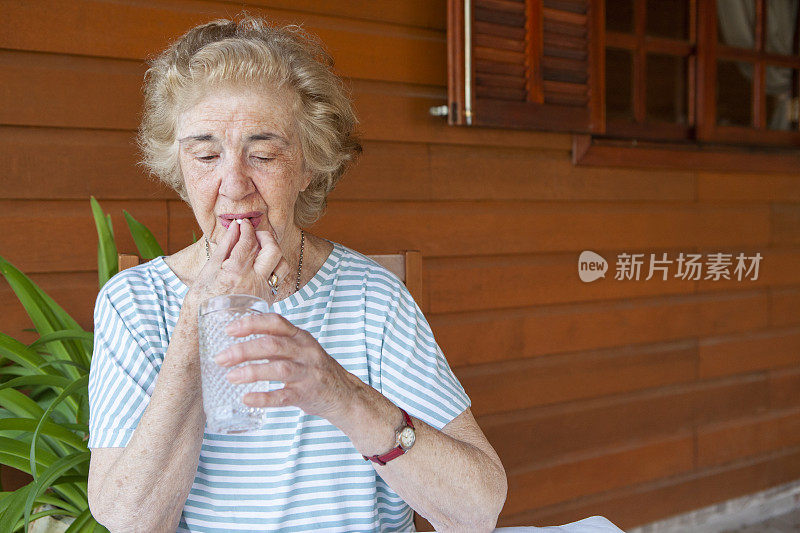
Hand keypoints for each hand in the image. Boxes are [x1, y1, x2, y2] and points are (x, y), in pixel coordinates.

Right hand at [186, 218, 295, 306]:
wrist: (205, 330)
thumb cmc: (201, 300)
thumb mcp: (208, 271)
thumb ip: (225, 247)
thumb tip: (235, 227)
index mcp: (236, 272)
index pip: (249, 241)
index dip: (247, 228)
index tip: (243, 223)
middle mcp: (254, 282)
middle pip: (273, 250)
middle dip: (266, 236)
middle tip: (255, 233)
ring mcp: (264, 292)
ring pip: (282, 265)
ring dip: (274, 253)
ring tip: (260, 250)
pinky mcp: (268, 300)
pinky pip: (279, 279)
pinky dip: (273, 268)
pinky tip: (260, 266)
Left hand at [213, 312, 360, 421]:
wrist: (345, 394)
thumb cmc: (316, 370)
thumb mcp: (301, 349)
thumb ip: (277, 344)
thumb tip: (239, 342)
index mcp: (301, 337)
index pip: (275, 323)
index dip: (251, 323)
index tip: (230, 330)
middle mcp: (305, 352)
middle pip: (272, 345)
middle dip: (243, 350)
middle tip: (221, 358)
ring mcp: (307, 374)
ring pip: (278, 369)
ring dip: (251, 372)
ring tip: (230, 377)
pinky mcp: (307, 394)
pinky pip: (284, 396)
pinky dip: (264, 397)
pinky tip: (247, 398)